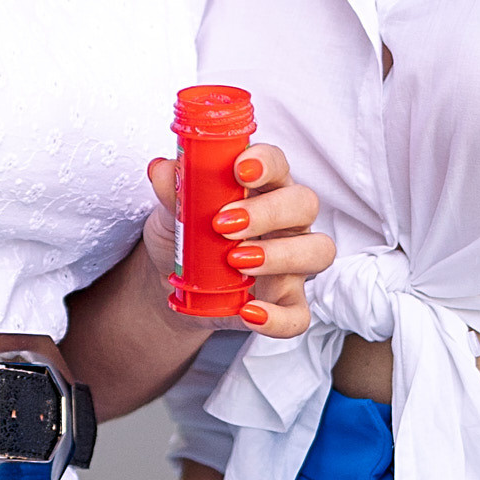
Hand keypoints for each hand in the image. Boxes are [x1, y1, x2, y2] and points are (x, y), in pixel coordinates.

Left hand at [142, 144, 333, 333]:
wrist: (177, 286)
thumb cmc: (186, 236)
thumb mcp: (172, 212)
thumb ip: (173, 191)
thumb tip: (162, 170)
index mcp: (263, 186)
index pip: (277, 164)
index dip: (265, 163)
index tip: (240, 169)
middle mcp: (287, 220)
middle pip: (303, 203)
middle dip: (268, 212)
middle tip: (225, 224)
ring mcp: (292, 261)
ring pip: (317, 251)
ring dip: (280, 255)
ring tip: (237, 262)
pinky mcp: (286, 301)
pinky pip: (299, 313)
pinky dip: (278, 317)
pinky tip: (249, 312)